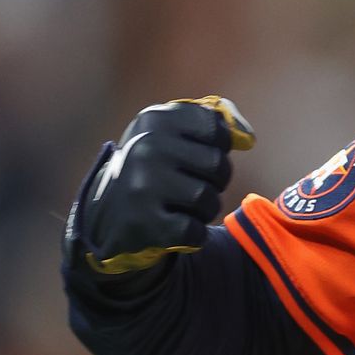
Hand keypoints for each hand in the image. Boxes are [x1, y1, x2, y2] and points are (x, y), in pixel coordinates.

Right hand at [65, 96, 256, 275]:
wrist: (106, 215)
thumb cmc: (155, 169)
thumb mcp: (172, 133)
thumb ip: (214, 124)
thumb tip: (247, 137)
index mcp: (155, 120)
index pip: (217, 129)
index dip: (216, 148)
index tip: (195, 156)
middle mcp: (145, 147)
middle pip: (217, 165)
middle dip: (214, 181)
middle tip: (189, 185)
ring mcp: (141, 186)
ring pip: (208, 200)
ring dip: (203, 209)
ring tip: (179, 206)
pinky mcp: (144, 224)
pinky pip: (196, 231)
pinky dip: (192, 235)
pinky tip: (172, 227)